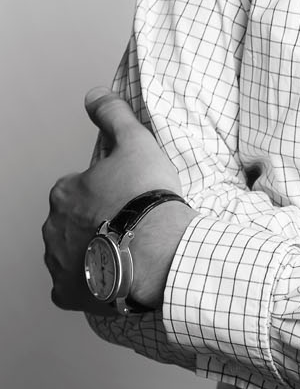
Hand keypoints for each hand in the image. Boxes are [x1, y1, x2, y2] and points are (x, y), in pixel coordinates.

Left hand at [43, 88, 194, 314]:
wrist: (157, 251)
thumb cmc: (146, 199)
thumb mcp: (135, 142)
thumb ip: (113, 115)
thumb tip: (95, 96)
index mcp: (64, 192)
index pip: (78, 187)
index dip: (105, 189)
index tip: (127, 194)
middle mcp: (52, 228)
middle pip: (72, 221)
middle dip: (95, 220)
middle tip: (128, 221)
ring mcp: (58, 263)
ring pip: (71, 252)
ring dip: (92, 249)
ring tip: (127, 248)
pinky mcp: (68, 292)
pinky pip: (74, 286)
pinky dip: (90, 282)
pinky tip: (114, 274)